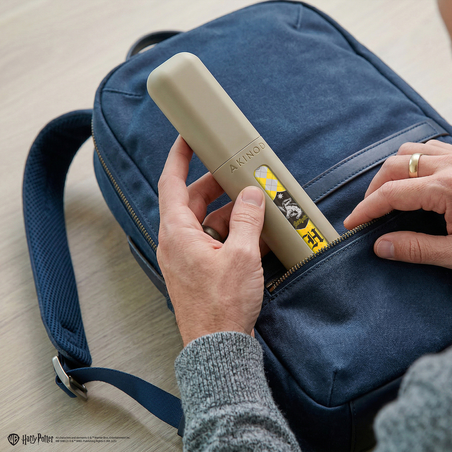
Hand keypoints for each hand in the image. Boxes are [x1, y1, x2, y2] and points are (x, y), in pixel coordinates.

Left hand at [157, 136, 265, 345]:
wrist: (217, 346)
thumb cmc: (222, 304)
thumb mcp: (241, 254)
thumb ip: (246, 218)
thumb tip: (251, 193)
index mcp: (177, 232)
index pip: (172, 183)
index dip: (179, 157)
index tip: (187, 138)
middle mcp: (177, 241)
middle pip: (193, 200)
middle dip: (215, 184)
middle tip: (236, 172)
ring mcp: (187, 257)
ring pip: (206, 221)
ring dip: (228, 211)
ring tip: (253, 204)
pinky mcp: (198, 270)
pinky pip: (213, 241)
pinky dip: (230, 232)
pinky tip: (251, 232)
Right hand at [344, 140, 451, 268]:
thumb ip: (417, 249)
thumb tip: (381, 246)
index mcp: (446, 188)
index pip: (389, 195)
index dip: (365, 210)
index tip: (352, 223)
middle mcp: (450, 164)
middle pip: (393, 166)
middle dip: (374, 189)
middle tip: (368, 212)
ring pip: (409, 151)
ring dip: (392, 170)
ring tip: (389, 193)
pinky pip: (430, 147)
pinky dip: (414, 160)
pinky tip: (415, 178)